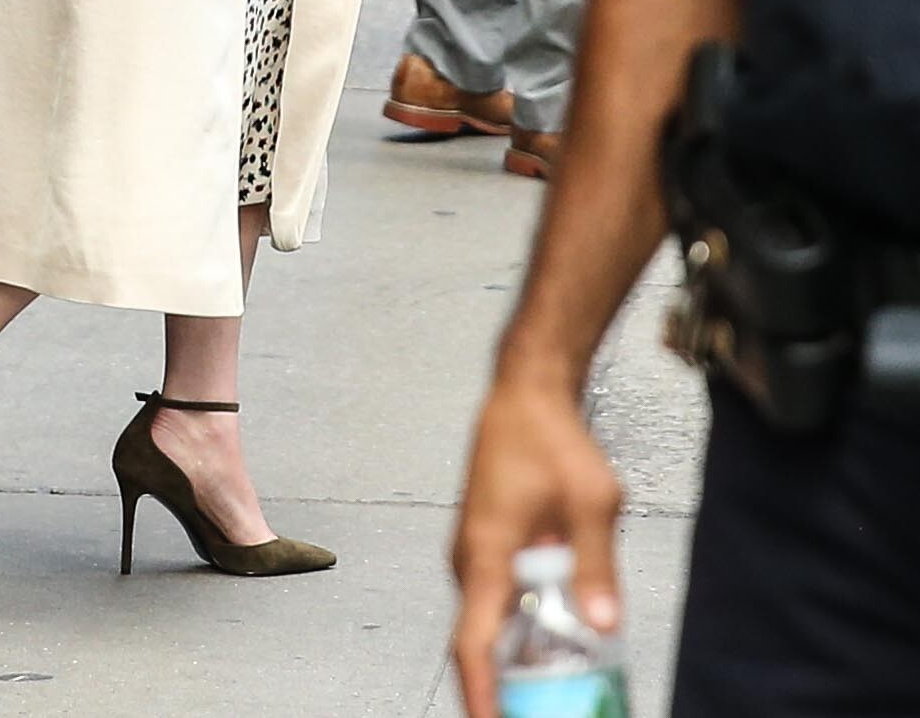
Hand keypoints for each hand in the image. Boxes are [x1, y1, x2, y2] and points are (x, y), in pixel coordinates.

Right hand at [453, 378, 623, 717]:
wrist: (525, 390)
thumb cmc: (550, 436)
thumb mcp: (589, 502)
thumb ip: (596, 565)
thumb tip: (606, 625)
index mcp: (485, 555)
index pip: (472, 645)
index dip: (482, 697)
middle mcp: (469, 558)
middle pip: (480, 642)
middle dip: (507, 687)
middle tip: (547, 709)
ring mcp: (473, 549)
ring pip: (490, 619)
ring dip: (518, 652)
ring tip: (559, 683)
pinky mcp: (485, 541)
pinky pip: (497, 596)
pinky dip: (520, 621)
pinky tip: (558, 629)